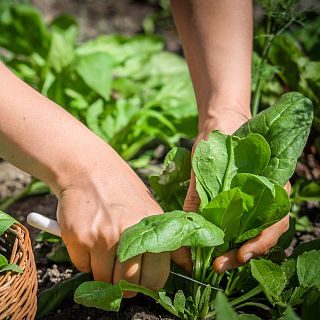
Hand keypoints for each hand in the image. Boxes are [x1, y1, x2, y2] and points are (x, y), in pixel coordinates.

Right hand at [56, 143, 170, 296]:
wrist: (89, 170)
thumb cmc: (122, 190)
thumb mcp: (152, 210)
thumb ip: (169, 239)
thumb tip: (187, 265)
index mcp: (152, 229)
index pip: (155, 279)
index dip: (147, 282)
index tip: (139, 276)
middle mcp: (129, 235)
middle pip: (128, 286)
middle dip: (123, 282)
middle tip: (118, 266)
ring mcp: (102, 237)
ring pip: (103, 279)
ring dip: (103, 270)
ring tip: (103, 246)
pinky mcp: (79, 238)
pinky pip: (82, 267)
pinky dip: (85, 260)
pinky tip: (89, 238)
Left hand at [184, 107, 289, 272]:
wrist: (221, 124)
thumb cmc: (222, 137)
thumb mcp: (208, 161)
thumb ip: (199, 189)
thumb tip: (187, 222)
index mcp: (272, 185)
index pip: (275, 221)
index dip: (261, 242)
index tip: (241, 254)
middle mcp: (267, 197)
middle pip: (264, 234)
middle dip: (243, 254)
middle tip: (219, 266)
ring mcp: (253, 202)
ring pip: (251, 234)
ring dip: (234, 251)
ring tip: (214, 263)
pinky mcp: (238, 204)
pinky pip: (238, 226)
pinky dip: (227, 239)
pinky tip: (212, 247)